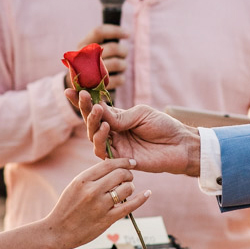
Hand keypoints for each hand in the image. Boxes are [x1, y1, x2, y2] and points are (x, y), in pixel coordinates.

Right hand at [45, 158, 150, 248]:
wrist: (58, 231)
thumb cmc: (67, 207)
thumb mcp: (75, 186)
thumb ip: (93, 176)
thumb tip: (114, 165)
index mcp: (82, 180)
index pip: (108, 164)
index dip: (123, 161)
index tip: (131, 162)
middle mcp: (92, 191)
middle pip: (120, 174)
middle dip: (128, 173)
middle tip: (129, 176)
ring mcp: (100, 205)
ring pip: (126, 188)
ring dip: (130, 186)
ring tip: (127, 189)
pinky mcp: (107, 219)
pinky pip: (129, 206)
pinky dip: (141, 199)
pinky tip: (147, 193)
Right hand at [65, 89, 200, 176]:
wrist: (180, 145)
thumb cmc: (163, 126)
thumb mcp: (141, 114)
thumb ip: (120, 116)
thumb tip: (99, 112)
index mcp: (118, 118)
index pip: (96, 108)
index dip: (82, 101)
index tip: (70, 89)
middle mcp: (114, 132)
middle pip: (92, 122)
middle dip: (85, 109)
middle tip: (83, 97)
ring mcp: (116, 146)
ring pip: (94, 137)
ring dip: (93, 124)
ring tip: (97, 113)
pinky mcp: (120, 159)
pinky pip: (103, 152)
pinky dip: (101, 140)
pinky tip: (106, 129)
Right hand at [78, 24, 128, 89]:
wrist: (77, 87)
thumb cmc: (89, 64)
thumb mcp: (90, 50)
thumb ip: (103, 41)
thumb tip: (126, 33)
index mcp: (82, 45)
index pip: (99, 31)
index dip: (116, 31)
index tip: (128, 34)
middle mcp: (84, 57)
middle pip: (112, 48)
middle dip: (123, 50)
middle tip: (124, 54)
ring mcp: (91, 73)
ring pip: (117, 63)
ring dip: (123, 65)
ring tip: (121, 66)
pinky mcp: (98, 87)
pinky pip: (119, 79)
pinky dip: (122, 78)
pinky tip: (118, 77)